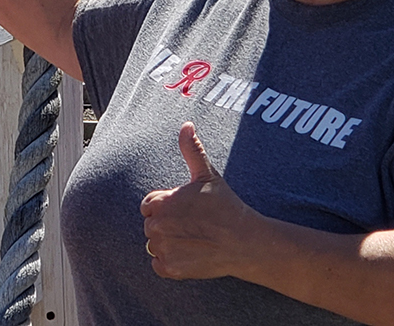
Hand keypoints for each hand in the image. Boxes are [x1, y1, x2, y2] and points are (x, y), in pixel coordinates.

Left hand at [140, 123, 260, 279]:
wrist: (244, 242)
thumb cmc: (225, 207)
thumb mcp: (207, 175)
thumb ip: (191, 149)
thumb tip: (186, 124)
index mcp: (161, 203)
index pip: (149, 205)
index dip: (168, 206)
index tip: (187, 210)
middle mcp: (157, 227)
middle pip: (151, 225)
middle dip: (168, 225)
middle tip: (194, 225)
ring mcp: (163, 249)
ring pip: (155, 245)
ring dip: (169, 243)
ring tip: (194, 238)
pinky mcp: (170, 268)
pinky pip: (159, 264)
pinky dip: (171, 261)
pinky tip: (191, 253)